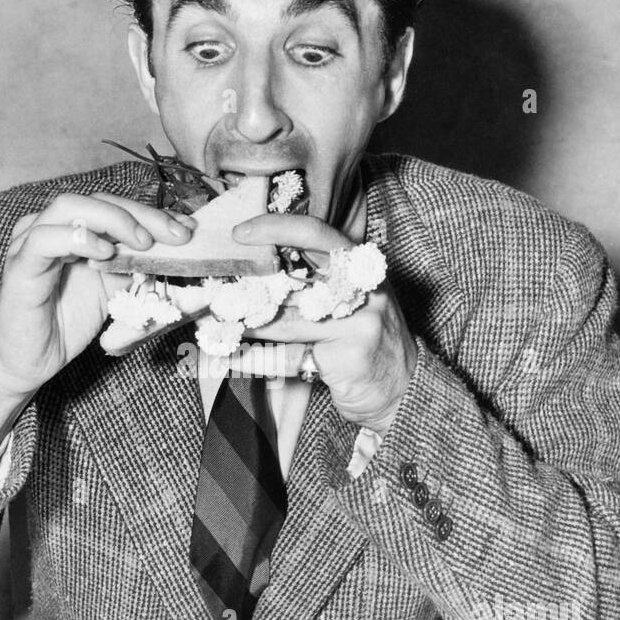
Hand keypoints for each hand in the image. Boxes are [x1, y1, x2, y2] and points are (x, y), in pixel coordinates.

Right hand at [0, 193, 192, 461]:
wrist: (28, 361)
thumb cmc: (65, 323)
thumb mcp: (112, 290)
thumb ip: (134, 266)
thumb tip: (173, 251)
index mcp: (71, 228)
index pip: (114, 206)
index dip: (152, 214)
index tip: (186, 229)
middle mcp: (50, 226)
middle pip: (97, 200)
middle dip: (141, 214)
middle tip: (174, 234)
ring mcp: (30, 241)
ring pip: (70, 207)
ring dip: (112, 219)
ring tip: (142, 242)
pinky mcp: (20, 264)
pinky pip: (45, 239)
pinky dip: (76, 238)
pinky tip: (104, 252)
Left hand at [233, 213, 416, 433]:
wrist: (405, 391)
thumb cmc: (368, 344)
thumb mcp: (352, 303)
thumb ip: (317, 285)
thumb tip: (257, 274)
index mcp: (360, 266)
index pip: (315, 232)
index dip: (275, 228)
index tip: (240, 232)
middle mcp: (361, 288)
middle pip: (293, 278)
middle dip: (247, 286)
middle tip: (215, 291)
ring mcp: (357, 322)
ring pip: (284, 320)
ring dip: (244, 323)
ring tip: (217, 322)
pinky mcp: (347, 356)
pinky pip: (289, 355)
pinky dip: (256, 358)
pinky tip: (233, 356)